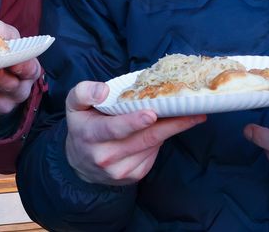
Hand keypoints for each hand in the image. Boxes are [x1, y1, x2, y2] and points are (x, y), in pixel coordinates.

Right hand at [63, 81, 205, 184]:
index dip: (134, 122)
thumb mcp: (74, 104)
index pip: (114, 129)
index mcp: (91, 135)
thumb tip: (104, 91)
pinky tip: (159, 131)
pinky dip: (159, 141)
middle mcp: (105, 156)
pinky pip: (153, 155)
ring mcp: (120, 170)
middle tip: (195, 113)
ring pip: (152, 146)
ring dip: (168, 130)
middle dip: (171, 125)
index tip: (152, 114)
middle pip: (144, 138)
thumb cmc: (82, 125)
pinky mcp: (132, 176)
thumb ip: (84, 92)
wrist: (80, 162)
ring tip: (184, 116)